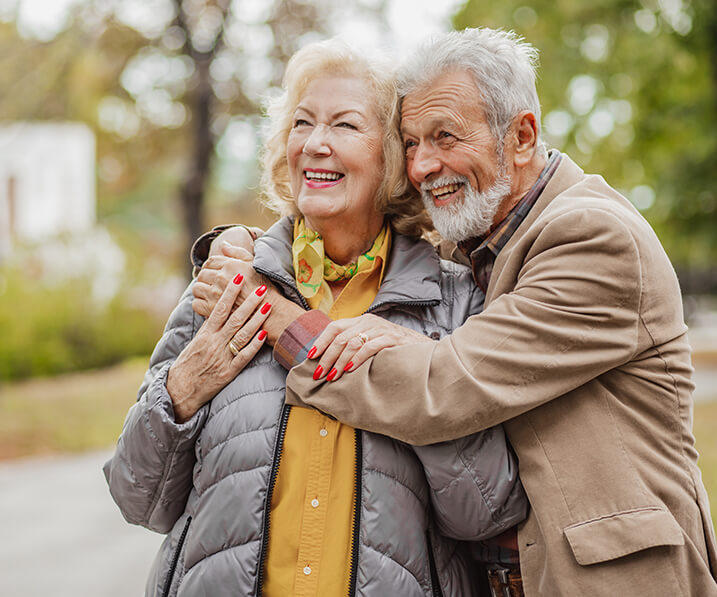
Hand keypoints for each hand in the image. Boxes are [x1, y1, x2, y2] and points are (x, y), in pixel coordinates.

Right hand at [167, 273, 271, 421]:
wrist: (180, 390)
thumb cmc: (188, 364)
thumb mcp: (196, 341)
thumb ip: (209, 327)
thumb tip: (217, 308)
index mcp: (205, 334)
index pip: (219, 308)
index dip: (230, 292)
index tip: (239, 277)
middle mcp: (214, 343)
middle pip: (235, 318)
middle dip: (249, 302)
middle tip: (262, 287)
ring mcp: (222, 357)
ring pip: (242, 335)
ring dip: (257, 319)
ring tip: (268, 305)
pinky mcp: (229, 372)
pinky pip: (244, 357)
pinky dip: (254, 345)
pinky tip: (265, 334)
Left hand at [192, 240, 261, 317]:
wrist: (269, 309)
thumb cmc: (263, 286)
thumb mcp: (253, 263)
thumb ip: (236, 252)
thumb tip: (223, 244)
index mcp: (230, 265)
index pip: (210, 261)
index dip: (210, 266)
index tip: (214, 272)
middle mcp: (221, 278)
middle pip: (202, 274)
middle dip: (206, 278)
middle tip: (212, 284)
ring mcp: (216, 294)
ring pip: (197, 288)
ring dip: (202, 291)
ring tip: (209, 294)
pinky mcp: (213, 310)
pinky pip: (196, 304)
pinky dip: (200, 304)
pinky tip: (208, 305)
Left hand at [308, 314, 431, 381]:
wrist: (423, 348)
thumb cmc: (393, 349)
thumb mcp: (372, 342)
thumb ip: (354, 345)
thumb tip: (329, 361)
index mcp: (362, 321)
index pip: (334, 327)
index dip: (321, 341)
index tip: (311, 357)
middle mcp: (369, 322)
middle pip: (340, 338)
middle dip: (327, 357)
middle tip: (319, 374)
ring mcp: (381, 329)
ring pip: (352, 343)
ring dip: (339, 362)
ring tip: (332, 376)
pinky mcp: (392, 339)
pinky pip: (369, 348)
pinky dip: (357, 359)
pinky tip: (350, 370)